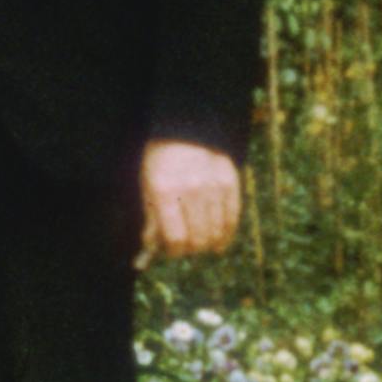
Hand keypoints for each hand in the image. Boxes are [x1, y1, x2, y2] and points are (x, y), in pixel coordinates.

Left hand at [138, 139, 241, 263]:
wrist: (186, 130)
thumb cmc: (162, 163)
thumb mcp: (149, 187)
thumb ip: (152, 219)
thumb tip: (153, 248)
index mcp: (165, 191)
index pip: (176, 238)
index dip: (174, 251)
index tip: (173, 250)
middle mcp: (191, 189)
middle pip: (198, 238)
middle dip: (192, 249)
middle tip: (188, 247)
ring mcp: (214, 186)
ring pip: (216, 231)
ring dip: (209, 243)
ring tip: (203, 243)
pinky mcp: (231, 182)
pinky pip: (232, 218)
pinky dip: (226, 233)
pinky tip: (220, 241)